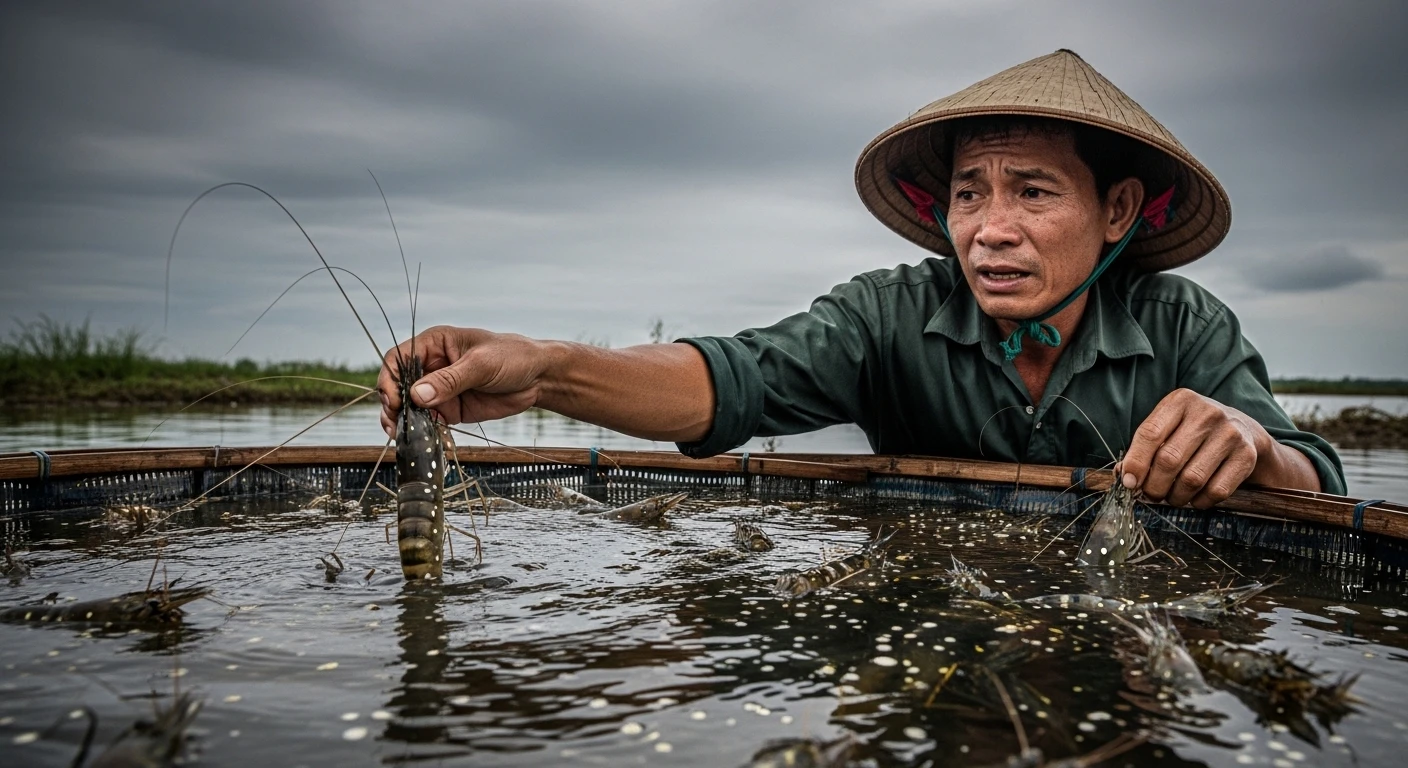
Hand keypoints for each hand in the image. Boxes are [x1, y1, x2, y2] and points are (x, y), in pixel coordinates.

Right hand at [377, 326, 551, 436]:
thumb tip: (417, 395)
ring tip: (403, 435)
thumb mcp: (481, 364)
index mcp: (435, 344)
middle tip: (395, 423)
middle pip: (398, 386)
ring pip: (410, 407)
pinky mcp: (450, 409)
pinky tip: (424, 439)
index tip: (394, 400)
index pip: (399, 359)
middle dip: (392, 405)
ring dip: (404, 421)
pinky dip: (423, 431)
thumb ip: (450, 380)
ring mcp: (439, 390)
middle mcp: (432, 366)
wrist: (538, 378)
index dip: (390, 379)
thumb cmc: (512, 357)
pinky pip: (429, 421)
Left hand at [1120, 388, 1271, 508]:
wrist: (1244, 431)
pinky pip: (1216, 490)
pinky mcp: (1246, 455)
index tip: (1129, 483)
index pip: (1150, 434)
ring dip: (1176, 496)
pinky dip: (1199, 502)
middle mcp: (1207, 413)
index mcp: (1181, 401)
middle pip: (1169, 460)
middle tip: (1151, 495)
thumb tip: (1124, 476)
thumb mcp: (1168, 428)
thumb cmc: (1193, 432)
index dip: (1136, 463)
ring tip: (1171, 497)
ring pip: (1192, 479)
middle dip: (1154, 486)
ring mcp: (1230, 433)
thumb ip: (1143, 448)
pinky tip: (1194, 498)